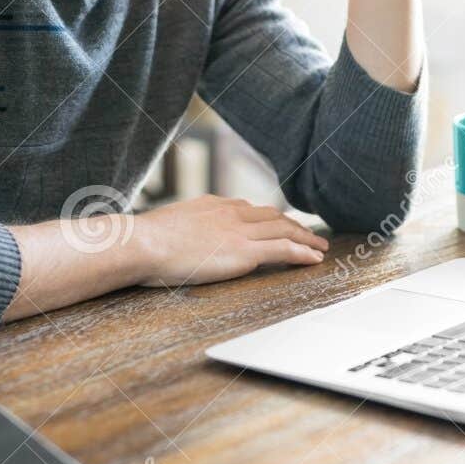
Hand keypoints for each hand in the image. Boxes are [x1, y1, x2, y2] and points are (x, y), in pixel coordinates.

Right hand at [132, 195, 328, 287]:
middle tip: (309, 232)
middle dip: (293, 224)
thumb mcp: (166, 226)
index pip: (248, 208)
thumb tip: (175, 238)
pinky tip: (315, 258)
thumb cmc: (145, 241)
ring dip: (306, 238)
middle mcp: (230, 212)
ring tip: (320, 246)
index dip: (268, 216)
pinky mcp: (244, 252)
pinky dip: (303, 252)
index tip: (278, 222)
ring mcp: (239, 231)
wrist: (144, 243)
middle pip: (272, 216)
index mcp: (212, 204)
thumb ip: (182, 228)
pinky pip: (283, 250)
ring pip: (284, 230)